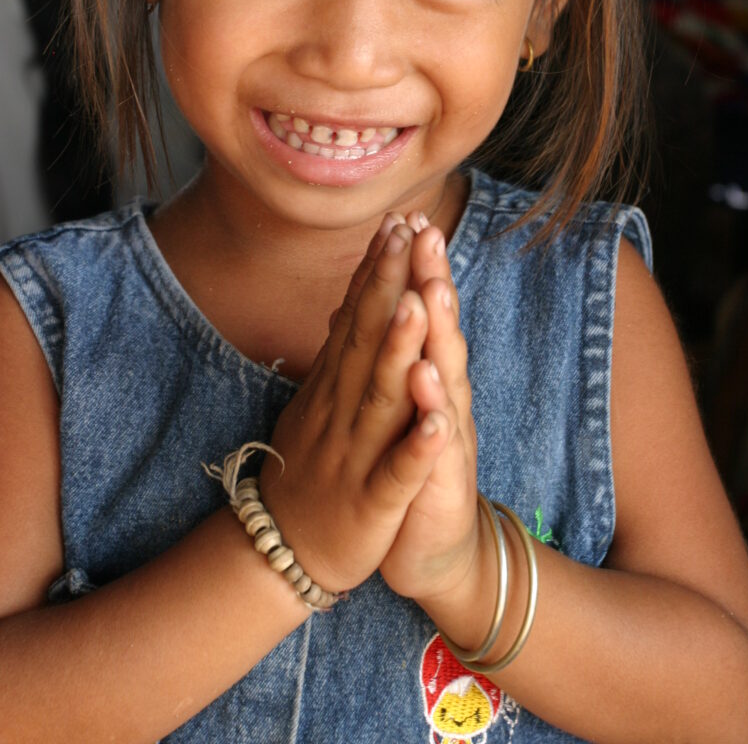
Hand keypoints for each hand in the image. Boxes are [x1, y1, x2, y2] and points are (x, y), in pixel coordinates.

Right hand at [260, 217, 455, 594]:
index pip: (356, 319)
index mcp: (333, 387)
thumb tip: (349, 299)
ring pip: (380, 397)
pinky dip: (417, 448)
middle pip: (366, 341)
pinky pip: (397, 473)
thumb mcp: (317, 402)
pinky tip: (439, 422)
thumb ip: (337, 354)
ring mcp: (355, 454)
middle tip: (406, 235)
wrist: (281, 551)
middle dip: (388, 287)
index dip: (375, 272)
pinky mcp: (371, 502)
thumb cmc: (309, 469)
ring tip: (419, 304)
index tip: (394, 223)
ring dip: (400, 350)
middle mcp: (341, 411)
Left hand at [380, 225, 480, 605]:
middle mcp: (443, 400)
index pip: (421, 312)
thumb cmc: (408, 465)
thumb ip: (396, 350)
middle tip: (428, 234)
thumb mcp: (399, 401)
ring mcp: (446, 442)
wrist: (435, 549)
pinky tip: (437, 411)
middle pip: (439, 334)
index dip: (414, 266)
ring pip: (444, 385)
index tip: (406, 216)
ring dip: (438, 342)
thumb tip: (383, 295)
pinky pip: (435, 457)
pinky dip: (436, 431)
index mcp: (426, 377)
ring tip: (430, 299)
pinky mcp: (439, 488)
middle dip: (433, 283)